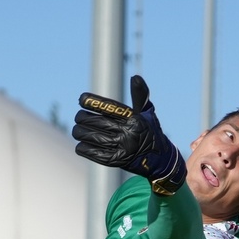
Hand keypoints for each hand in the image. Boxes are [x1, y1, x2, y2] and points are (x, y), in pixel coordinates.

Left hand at [71, 75, 185, 194]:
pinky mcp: (116, 161)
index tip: (82, 99)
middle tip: (79, 117)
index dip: (93, 103)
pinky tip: (81, 143)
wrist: (160, 160)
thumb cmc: (150, 131)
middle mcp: (128, 133)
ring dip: (79, 132)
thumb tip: (135, 77)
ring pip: (90, 137)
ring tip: (77, 130)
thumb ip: (140, 95)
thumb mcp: (148, 112)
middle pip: (95, 122)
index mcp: (134, 119)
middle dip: (82, 118)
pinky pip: (92, 153)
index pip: (109, 108)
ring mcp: (122, 148)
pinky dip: (83, 148)